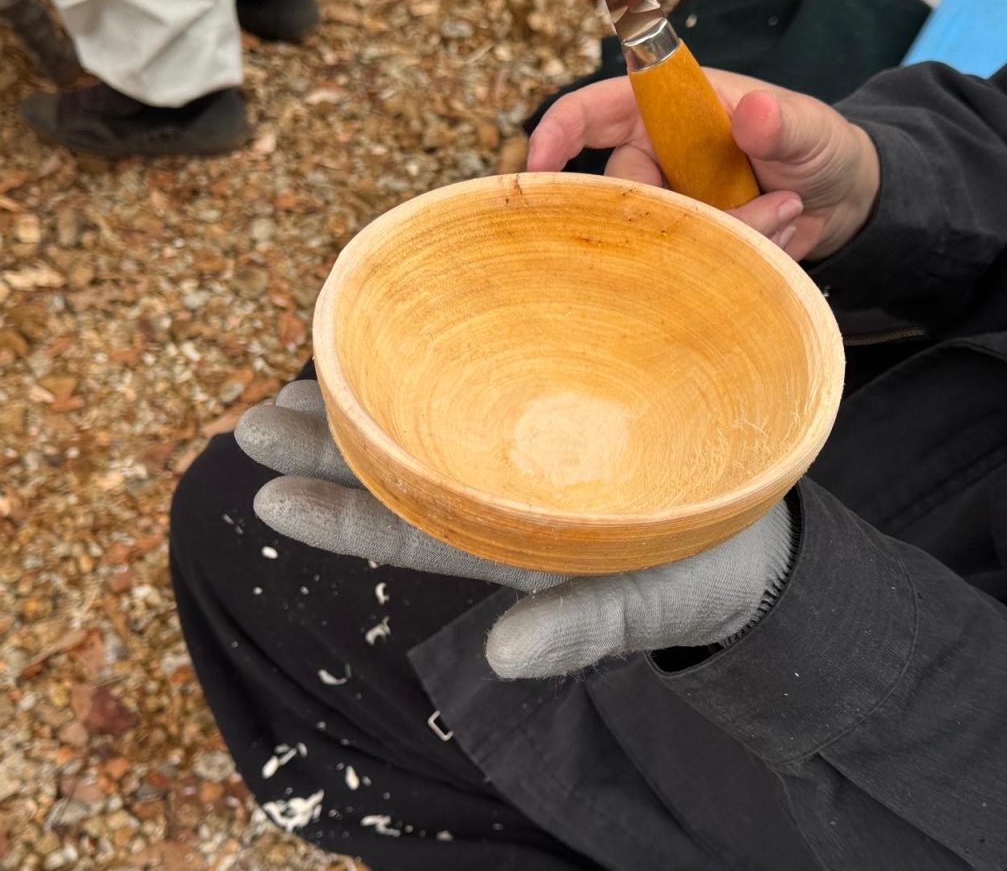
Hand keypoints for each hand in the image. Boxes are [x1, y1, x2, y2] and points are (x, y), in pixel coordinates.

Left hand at [235, 381, 795, 678]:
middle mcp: (506, 499)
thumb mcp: (648, 606)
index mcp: (515, 541)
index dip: (342, 515)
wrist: (754, 543)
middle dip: (328, 450)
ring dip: (364, 408)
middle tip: (252, 425)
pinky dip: (446, 367)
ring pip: (432, 428)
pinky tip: (408, 347)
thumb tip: (504, 658)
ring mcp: (531, 459)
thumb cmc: (701, 579)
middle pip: (404, 470)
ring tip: (294, 388)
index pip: (413, 527)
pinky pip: (492, 386)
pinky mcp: (565, 418)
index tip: (267, 497)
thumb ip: (581, 626)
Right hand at [527, 71, 879, 261]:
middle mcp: (659, 159)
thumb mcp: (808, 127)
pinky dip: (736, 257)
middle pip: (625, 195)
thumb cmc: (818, 146)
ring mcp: (670, 207)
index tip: (540, 163)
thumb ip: (780, 123)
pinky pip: (686, 268)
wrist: (844, 201)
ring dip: (726, 234)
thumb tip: (752, 111)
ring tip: (784, 211)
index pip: (595, 113)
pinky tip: (777, 236)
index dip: (560, 132)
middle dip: (685, 210)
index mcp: (671, 111)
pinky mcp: (687, 249)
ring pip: (659, 239)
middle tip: (756, 205)